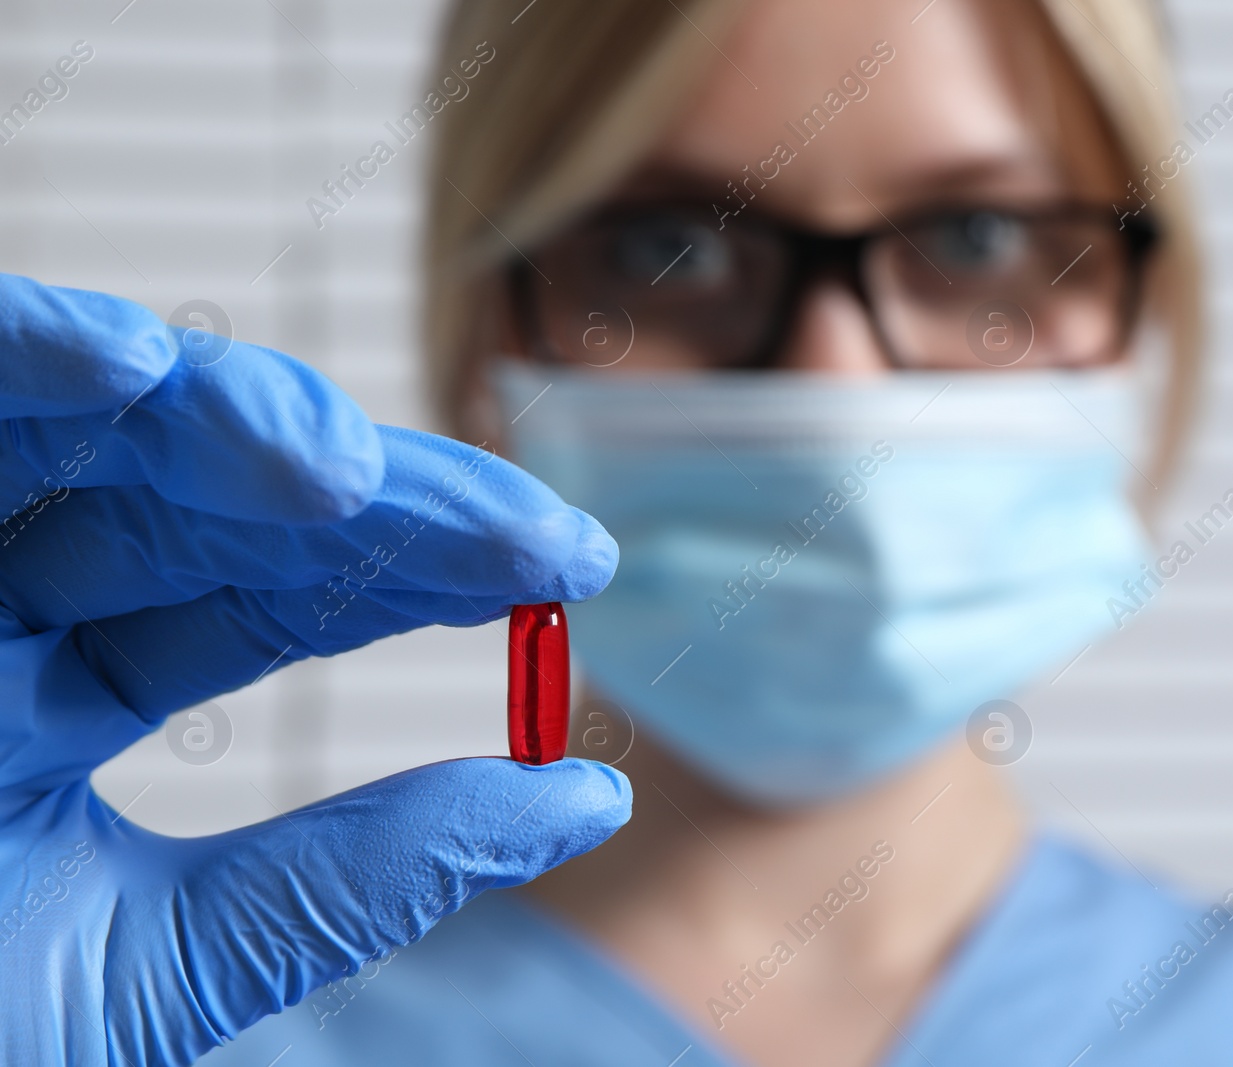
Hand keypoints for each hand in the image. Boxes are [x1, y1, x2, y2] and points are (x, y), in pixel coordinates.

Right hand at [0, 273, 630, 1064]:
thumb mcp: (154, 970)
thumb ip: (364, 873)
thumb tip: (584, 795)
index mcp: (73, 692)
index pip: (285, 589)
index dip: (429, 567)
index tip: (568, 565)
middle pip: (225, 498)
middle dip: (377, 498)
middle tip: (524, 530)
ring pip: (94, 426)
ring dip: (224, 418)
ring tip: (342, 472)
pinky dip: (21, 360)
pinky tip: (132, 368)